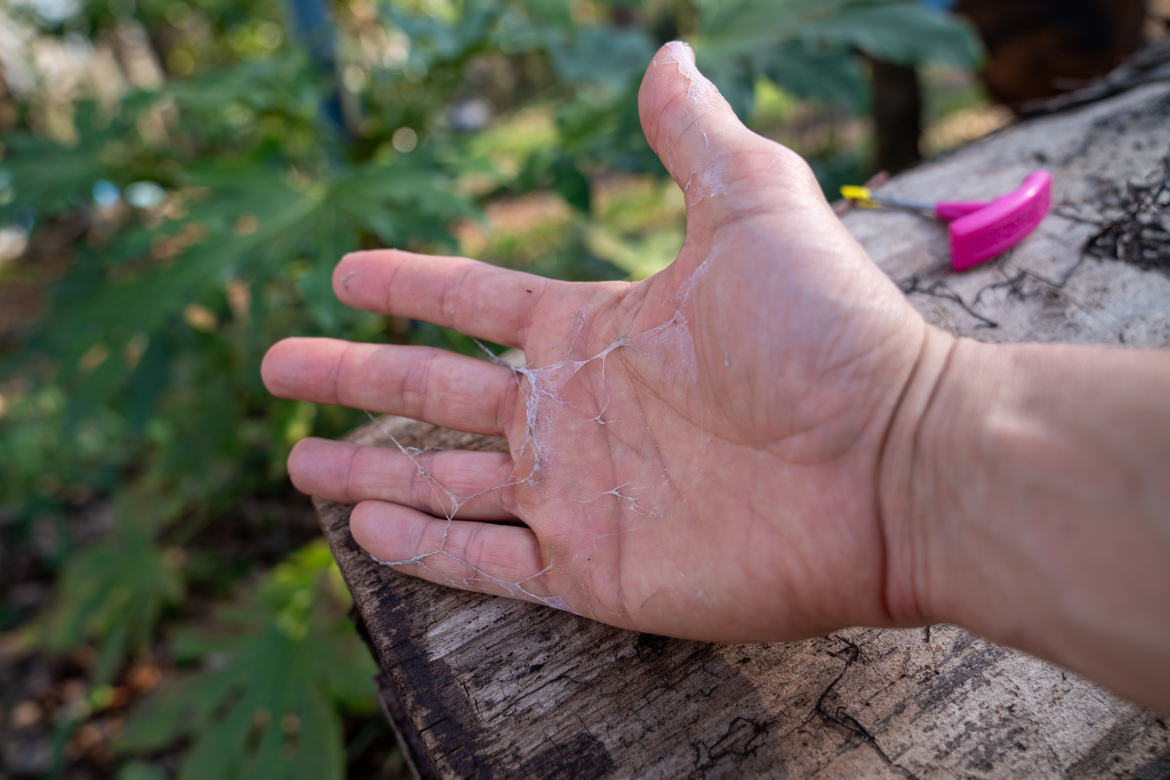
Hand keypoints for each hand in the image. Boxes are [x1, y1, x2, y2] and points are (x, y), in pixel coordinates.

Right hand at [262, 42, 938, 641]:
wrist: (893, 464)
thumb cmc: (827, 334)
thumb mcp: (752, 208)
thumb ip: (693, 138)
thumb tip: (666, 52)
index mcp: (596, 331)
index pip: (475, 305)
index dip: (409, 287)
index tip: (344, 273)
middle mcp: (577, 413)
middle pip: (436, 393)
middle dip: (355, 376)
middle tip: (278, 366)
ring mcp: (582, 494)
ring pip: (446, 484)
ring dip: (371, 473)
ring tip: (299, 463)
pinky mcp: (598, 569)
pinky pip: (490, 561)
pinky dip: (425, 551)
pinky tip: (366, 533)